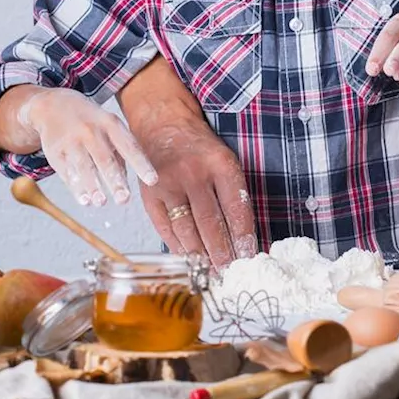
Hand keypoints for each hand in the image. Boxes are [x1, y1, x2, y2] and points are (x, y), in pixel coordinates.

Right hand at [18, 87, 157, 206]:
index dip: (141, 164)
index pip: (129, 146)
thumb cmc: (90, 121)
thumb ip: (120, 152)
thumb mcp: (108, 125)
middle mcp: (91, 131)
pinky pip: (67, 172)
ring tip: (102, 202)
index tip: (153, 181)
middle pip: (105, 159)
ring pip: (84, 167)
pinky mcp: (56, 152)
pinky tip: (85, 200)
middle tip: (124, 199)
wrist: (53, 105)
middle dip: (115, 180)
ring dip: (93, 186)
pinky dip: (76, 188)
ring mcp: (72, 141)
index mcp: (110, 123)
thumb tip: (125, 182)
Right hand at [136, 119, 256, 269]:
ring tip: (210, 271)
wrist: (164, 125)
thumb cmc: (199, 148)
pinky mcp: (149, 194)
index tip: (249, 257)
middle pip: (211, 224)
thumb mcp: (225, 160)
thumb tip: (244, 237)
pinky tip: (188, 257)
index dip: (243, 237)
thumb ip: (234, 193)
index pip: (236, 209)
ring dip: (200, 255)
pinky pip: (165, 228)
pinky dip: (178, 246)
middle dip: (222, 254)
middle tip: (229, 272)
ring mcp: (168, 184)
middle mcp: (193, 174)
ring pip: (187, 230)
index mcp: (220, 164)